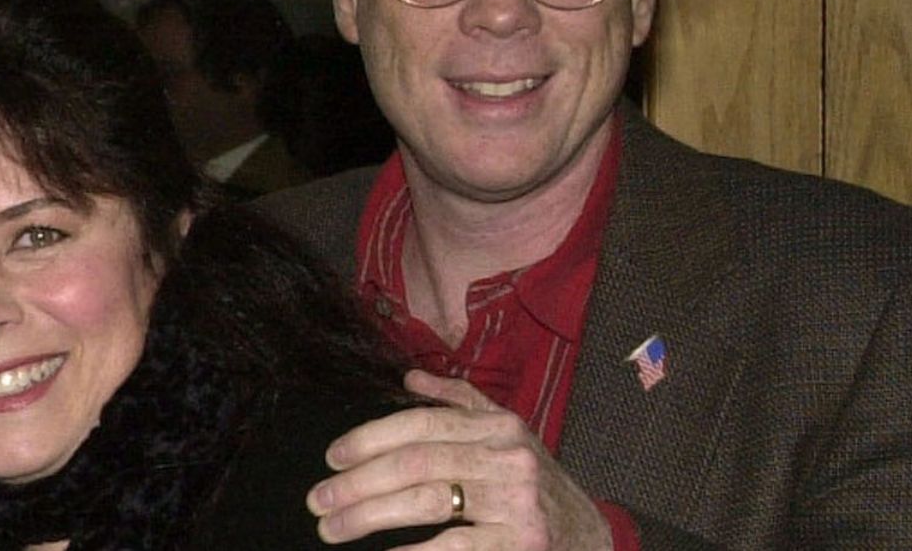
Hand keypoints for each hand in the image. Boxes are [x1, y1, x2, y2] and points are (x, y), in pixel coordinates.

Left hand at [306, 370, 613, 549]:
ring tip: (333, 528)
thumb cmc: (537, 487)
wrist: (591, 538)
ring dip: (369, 516)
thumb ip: (460, 402)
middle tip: (319, 500)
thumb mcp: (508, 435)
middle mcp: (508, 458)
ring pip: (426, 502)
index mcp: (499, 426)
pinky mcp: (519, 546)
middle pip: (417, 463)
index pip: (422, 424)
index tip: (333, 456)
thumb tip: (409, 378)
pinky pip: (451, 548)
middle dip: (358, 483)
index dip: (370, 437)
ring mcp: (515, 504)